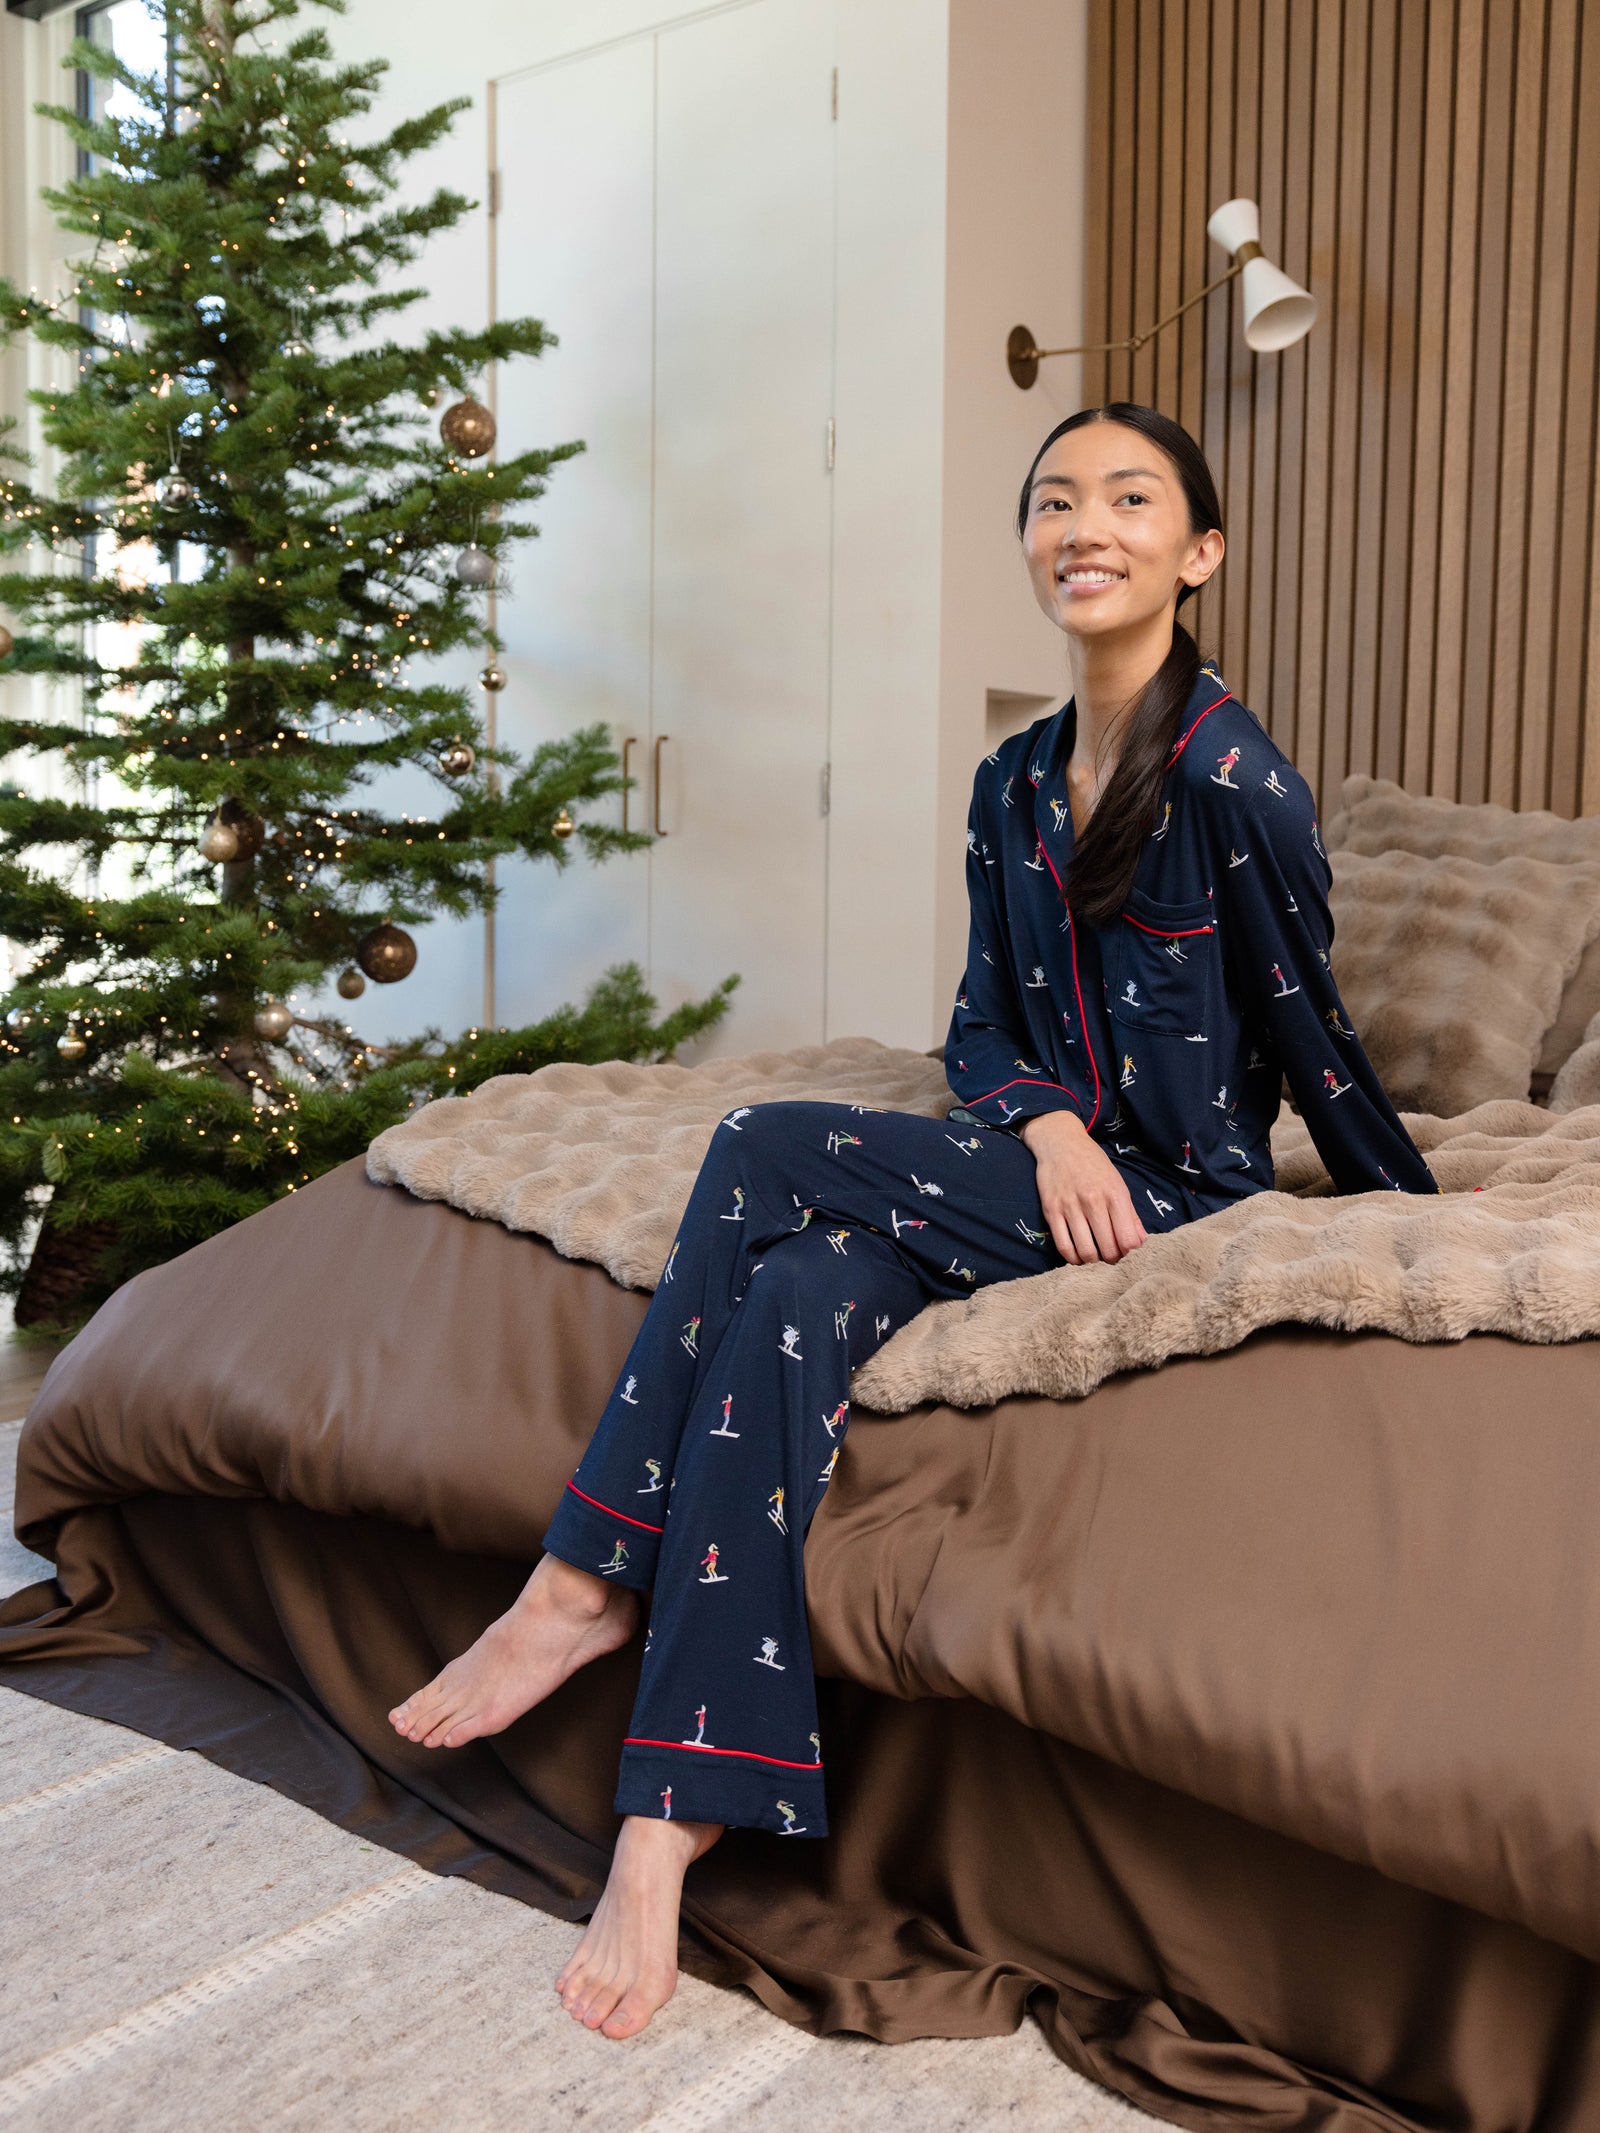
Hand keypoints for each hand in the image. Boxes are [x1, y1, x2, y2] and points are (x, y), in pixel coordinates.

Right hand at [1018, 1110, 1148, 1264]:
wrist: (1061, 1143)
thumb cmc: (1093, 1164)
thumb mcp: (1118, 1184)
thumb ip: (1131, 1215)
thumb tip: (1141, 1243)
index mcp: (1115, 1195)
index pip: (1128, 1241)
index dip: (1130, 1255)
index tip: (1128, 1256)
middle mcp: (1093, 1201)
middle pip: (1108, 1250)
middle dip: (1112, 1261)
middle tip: (1111, 1259)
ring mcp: (1070, 1206)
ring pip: (1086, 1251)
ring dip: (1093, 1262)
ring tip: (1096, 1259)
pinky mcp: (1051, 1210)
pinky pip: (1063, 1246)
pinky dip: (1073, 1259)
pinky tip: (1078, 1256)